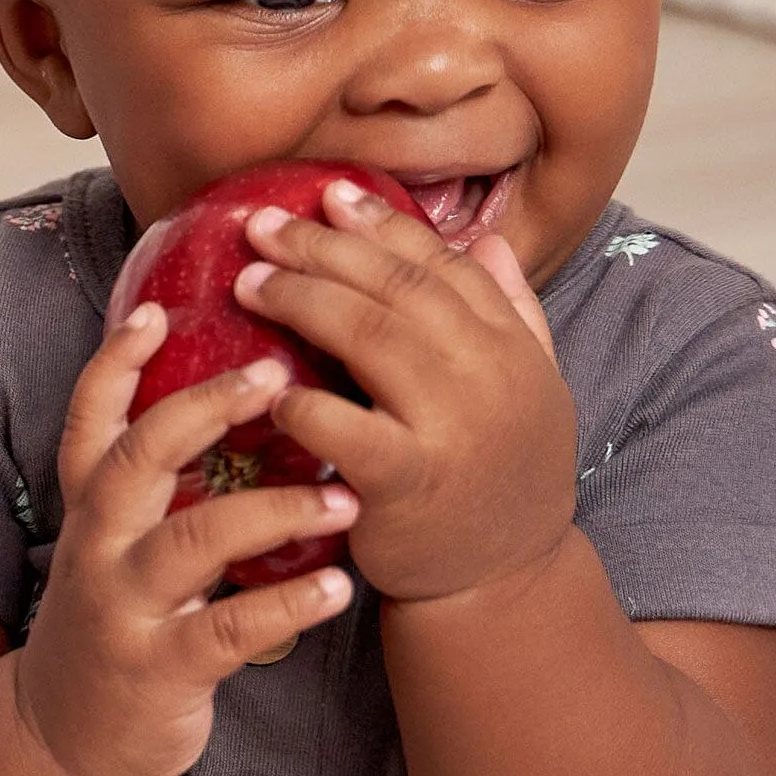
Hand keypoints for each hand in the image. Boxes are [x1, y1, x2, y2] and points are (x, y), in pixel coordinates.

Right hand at [14, 303, 360, 775]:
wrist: (66, 736)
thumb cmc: (115, 620)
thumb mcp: (113, 542)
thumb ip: (152, 480)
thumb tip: (221, 397)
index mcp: (90, 508)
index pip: (90, 420)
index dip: (114, 364)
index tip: (155, 309)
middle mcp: (98, 546)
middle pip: (136, 459)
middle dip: (201, 410)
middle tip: (274, 373)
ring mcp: (124, 607)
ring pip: (192, 540)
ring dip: (272, 509)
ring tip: (345, 491)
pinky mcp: (158, 668)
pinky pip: (228, 628)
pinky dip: (287, 606)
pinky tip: (339, 588)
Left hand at [238, 178, 573, 604]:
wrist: (502, 581)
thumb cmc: (498, 481)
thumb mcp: (527, 391)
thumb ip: (512, 313)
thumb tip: (487, 239)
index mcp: (513, 348)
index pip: (445, 265)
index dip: (384, 224)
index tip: (329, 194)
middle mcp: (491, 378)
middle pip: (400, 290)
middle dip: (326, 249)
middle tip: (263, 225)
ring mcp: (454, 430)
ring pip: (373, 340)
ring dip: (304, 302)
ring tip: (248, 280)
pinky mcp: (411, 485)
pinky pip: (350, 431)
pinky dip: (306, 403)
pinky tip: (268, 386)